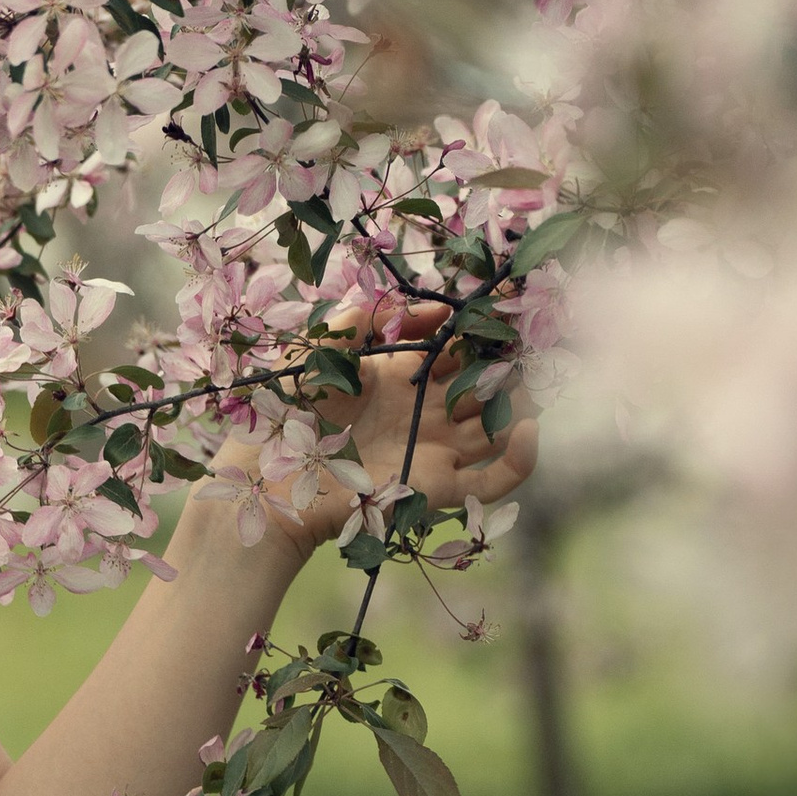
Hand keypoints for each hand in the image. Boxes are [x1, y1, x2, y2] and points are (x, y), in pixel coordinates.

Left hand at [213, 295, 538, 544]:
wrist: (267, 486)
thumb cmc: (283, 418)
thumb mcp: (318, 353)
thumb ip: (363, 319)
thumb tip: (432, 306)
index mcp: (398, 381)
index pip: (452, 352)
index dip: (475, 332)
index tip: (498, 308)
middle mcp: (423, 416)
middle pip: (483, 387)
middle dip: (506, 363)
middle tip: (525, 340)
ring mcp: (435, 452)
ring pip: (498, 427)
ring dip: (522, 403)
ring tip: (529, 378)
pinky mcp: (441, 489)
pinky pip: (497, 478)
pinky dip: (523, 457)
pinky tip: (527, 427)